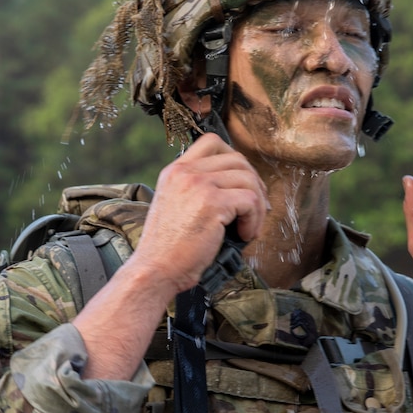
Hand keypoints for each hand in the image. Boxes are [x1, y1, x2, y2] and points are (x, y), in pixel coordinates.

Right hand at [131, 133, 268, 294]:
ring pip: (248, 178)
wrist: (155, 270)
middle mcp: (185, 172)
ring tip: (249, 227)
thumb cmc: (167, 249)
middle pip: (237, 159)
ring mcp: (199, 185)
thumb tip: (231, 189)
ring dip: (257, 204)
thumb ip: (194, 191)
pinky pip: (250, 200)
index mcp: (175, 171)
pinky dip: (255, 219)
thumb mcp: (173, 206)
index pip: (211, 143)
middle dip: (254, 183)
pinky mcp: (213, 203)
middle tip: (256, 207)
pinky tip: (245, 235)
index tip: (240, 183)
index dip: (234, 158)